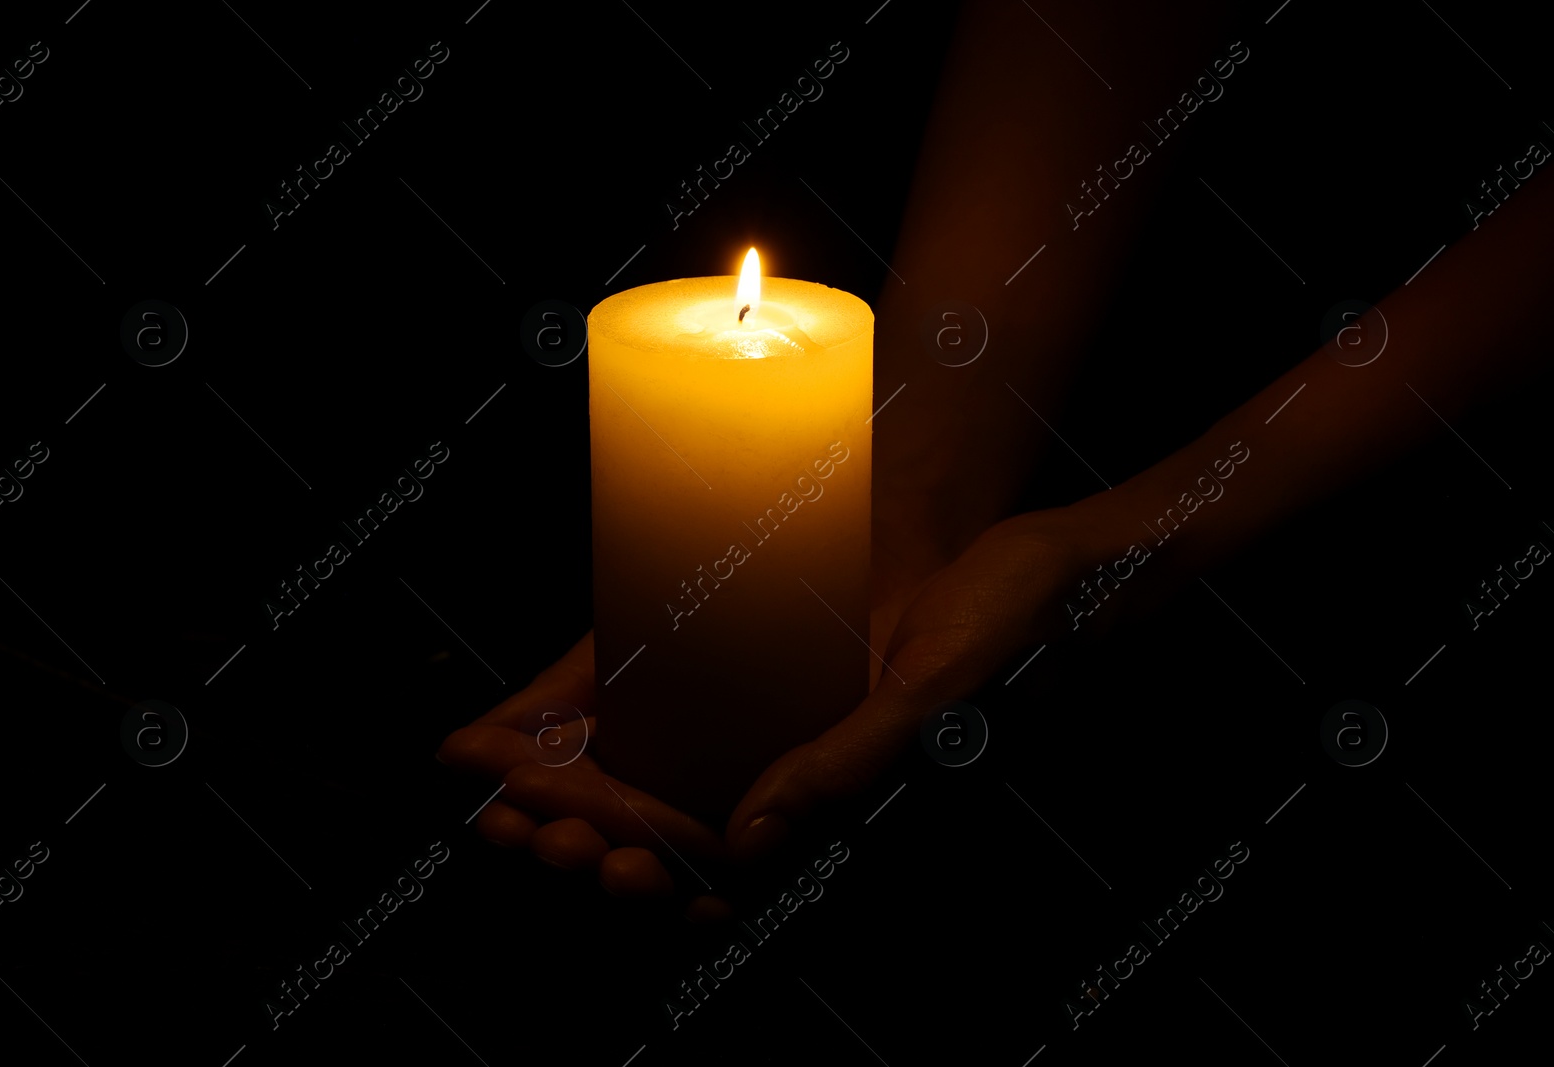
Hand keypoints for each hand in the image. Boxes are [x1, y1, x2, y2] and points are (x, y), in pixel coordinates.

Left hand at [437, 502, 1111, 906]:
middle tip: (510, 826)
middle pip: (684, 845)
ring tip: (511, 792)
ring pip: (679, 797)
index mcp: (851, 821)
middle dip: (594, 842)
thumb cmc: (1013, 630)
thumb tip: (745, 843)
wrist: (1054, 567)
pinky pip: (700, 740)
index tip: (565, 841)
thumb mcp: (935, 695)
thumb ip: (846, 769)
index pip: (728, 872)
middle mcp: (818, 797)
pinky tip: (561, 728)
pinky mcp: (794, 701)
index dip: (640, 865)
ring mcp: (802, 749)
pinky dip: (625, 740)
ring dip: (594, 801)